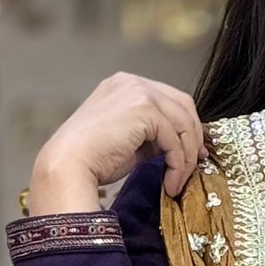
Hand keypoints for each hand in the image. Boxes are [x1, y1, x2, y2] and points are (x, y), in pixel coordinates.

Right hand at [30, 71, 205, 214]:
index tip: (194, 154)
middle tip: (195, 165)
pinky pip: (174, 138)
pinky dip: (178, 163)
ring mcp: (137, 91)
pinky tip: (170, 183)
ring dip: (186, 157)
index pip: (170, 100)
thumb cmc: (93, 160)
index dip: (188, 127)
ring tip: (177, 182)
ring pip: (183, 123)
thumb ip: (153, 136)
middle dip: (193, 138)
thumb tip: (182, 147)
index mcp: (125, 86)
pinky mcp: (143, 107)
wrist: (68, 165)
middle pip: (183, 105)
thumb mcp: (129, 141)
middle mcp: (131, 82)